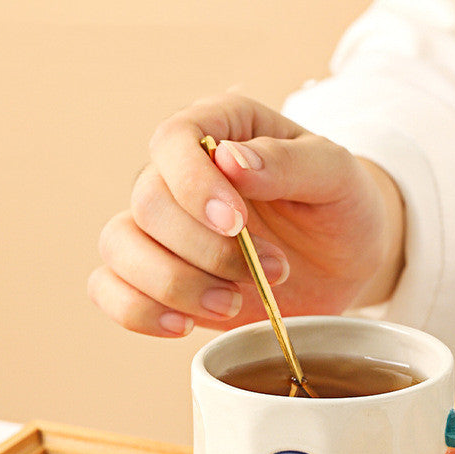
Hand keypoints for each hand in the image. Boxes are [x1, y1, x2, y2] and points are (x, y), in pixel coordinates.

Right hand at [88, 93, 404, 335]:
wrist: (343, 261)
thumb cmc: (340, 206)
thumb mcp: (335, 175)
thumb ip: (288, 162)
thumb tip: (228, 160)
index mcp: (220, 129)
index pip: (174, 139)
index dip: (194, 185)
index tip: (236, 224)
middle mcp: (179, 173)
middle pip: (148, 203)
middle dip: (205, 250)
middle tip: (269, 270)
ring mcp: (163, 227)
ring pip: (120, 247)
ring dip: (174, 284)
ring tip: (232, 304)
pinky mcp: (157, 275)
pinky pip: (111, 288)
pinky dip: (138, 311)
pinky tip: (184, 324)